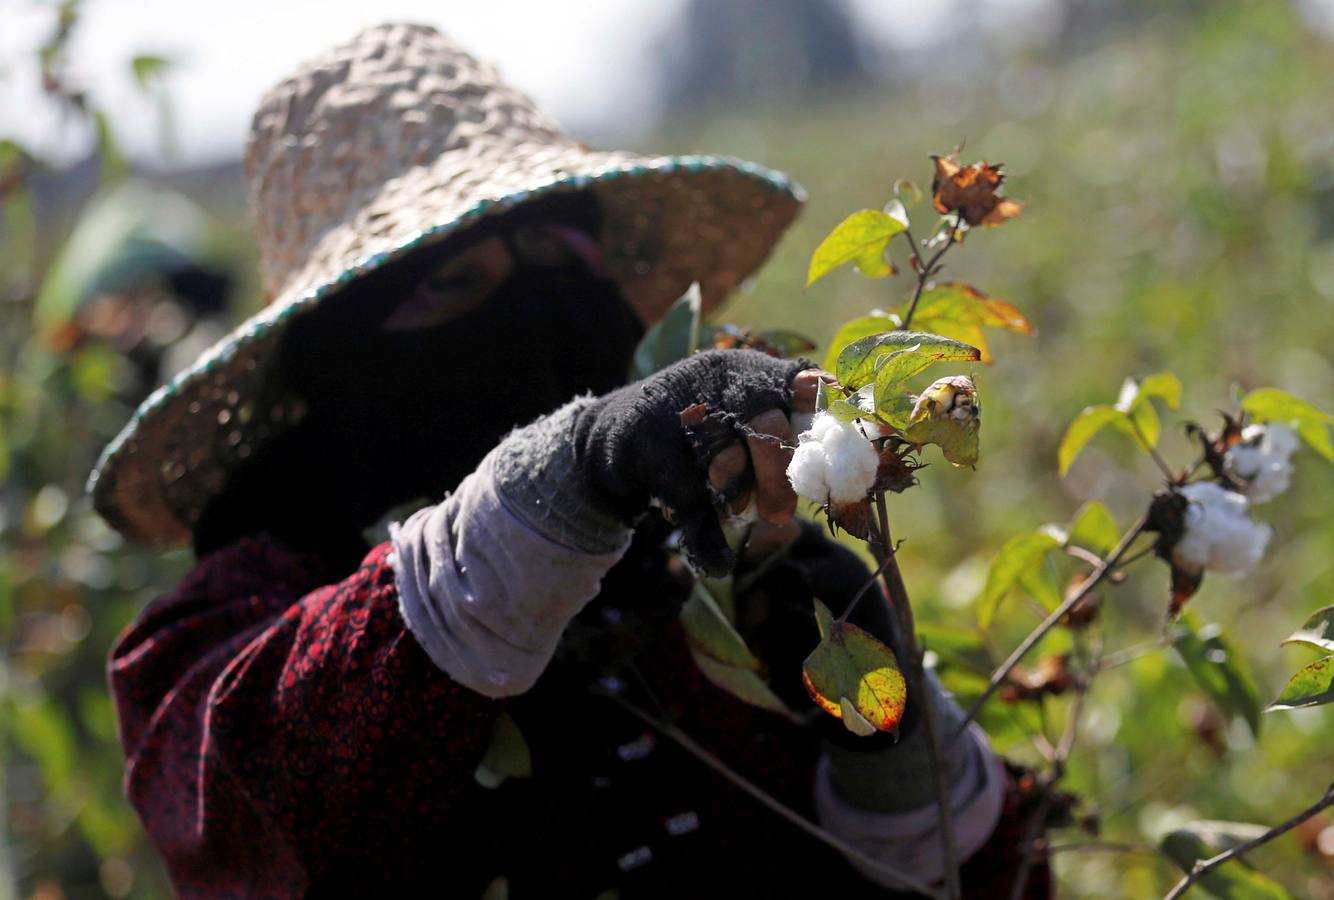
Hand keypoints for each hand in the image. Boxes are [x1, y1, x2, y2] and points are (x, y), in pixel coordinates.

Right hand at [571, 349, 829, 574]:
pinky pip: (686, 489)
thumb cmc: (698, 441)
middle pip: (766, 423)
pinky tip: (692, 510)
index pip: (804, 385)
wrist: (614, 437)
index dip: (825, 417)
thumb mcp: (741, 429)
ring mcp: (677, 403)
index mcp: (754, 373)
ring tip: (735, 509)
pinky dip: (696, 514)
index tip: (833, 455)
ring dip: (733, 495)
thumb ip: (784, 445)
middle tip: (778, 514)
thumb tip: (833, 482)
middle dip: (777, 476)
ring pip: (724, 458)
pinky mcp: (642, 438)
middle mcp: (719, 377)